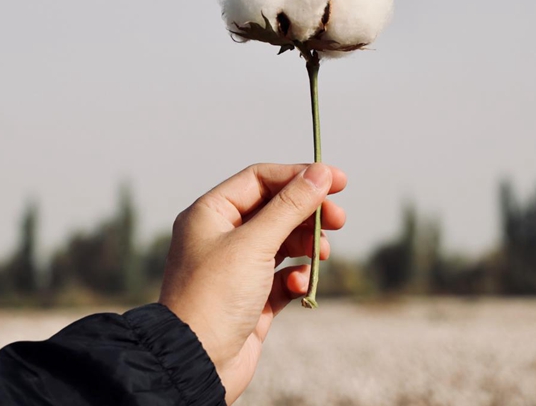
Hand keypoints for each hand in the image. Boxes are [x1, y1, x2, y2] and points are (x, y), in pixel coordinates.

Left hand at [158, 163, 346, 403]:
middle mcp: (222, 236)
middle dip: (309, 213)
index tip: (338, 180)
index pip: (261, 180)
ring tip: (321, 254)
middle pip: (276, 209)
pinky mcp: (252, 298)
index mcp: (211, 213)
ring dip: (307, 244)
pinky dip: (298, 277)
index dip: (300, 176)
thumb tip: (322, 173)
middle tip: (339, 220)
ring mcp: (237, 268)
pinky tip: (300, 285)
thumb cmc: (215, 296)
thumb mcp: (255, 243)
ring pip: (284, 242)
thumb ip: (291, 206)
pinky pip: (284, 276)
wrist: (196, 363)